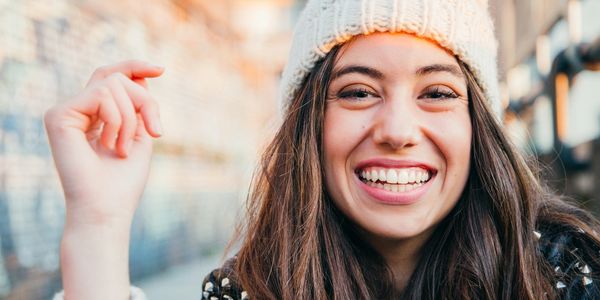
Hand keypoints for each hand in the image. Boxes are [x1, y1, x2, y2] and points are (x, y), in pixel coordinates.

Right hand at [45, 60, 163, 225]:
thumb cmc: (123, 181)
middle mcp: (78, 112)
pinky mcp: (58, 115)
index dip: (134, 67)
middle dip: (144, 100)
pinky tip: (111, 145)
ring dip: (131, 118)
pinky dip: (118, 120)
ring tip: (123, 149)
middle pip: (115, 77)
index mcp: (94, 116)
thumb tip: (140, 76)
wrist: (106, 208)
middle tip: (155, 131)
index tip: (161, 69)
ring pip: (112, 84)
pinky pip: (102, 94)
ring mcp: (66, 112)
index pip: (111, 78)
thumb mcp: (140, 135)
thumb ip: (138, 105)